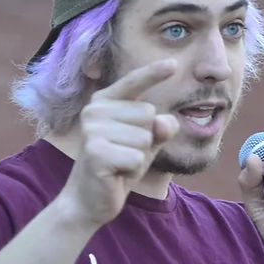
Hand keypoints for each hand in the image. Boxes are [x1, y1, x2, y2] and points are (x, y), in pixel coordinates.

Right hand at [63, 59, 179, 227]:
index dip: (154, 73)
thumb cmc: (119, 166)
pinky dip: (132, 171)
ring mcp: (92, 129)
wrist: (89, 200)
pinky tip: (115, 174)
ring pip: (145, 138)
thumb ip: (160, 128)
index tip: (174, 63)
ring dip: (138, 157)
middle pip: (150, 115)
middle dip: (146, 141)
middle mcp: (95, 110)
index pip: (134, 82)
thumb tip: (163, 121)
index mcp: (105, 101)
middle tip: (124, 155)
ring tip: (119, 164)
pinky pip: (137, 158)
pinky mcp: (95, 152)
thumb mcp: (146, 143)